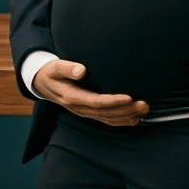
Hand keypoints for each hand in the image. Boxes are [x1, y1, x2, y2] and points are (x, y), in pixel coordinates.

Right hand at [32, 59, 148, 126]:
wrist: (43, 84)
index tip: (129, 97)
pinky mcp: (89, 112)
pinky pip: (106, 120)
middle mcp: (80, 108)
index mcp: (72, 97)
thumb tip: (81, 70)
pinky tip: (135, 119)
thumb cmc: (51, 72)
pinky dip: (121, 121)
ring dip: (127, 116)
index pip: (96, 102)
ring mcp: (85, 112)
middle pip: (106, 113)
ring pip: (109, 118)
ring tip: (144, 110)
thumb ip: (67, 68)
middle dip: (127, 110)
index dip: (114, 101)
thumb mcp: (55, 67)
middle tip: (145, 104)